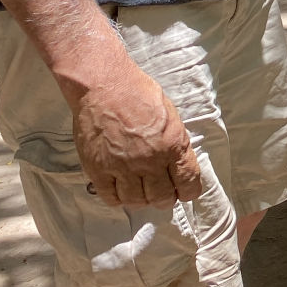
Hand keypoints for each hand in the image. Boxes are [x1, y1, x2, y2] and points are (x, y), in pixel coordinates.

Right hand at [71, 59, 203, 207]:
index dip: (188, 192)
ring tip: (140, 191)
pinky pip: (111, 198)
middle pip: (162, 198)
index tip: (184, 192)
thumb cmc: (139, 94)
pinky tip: (120, 189)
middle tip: (161, 193)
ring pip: (136, 201)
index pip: (188, 183)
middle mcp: (150, 160)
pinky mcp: (98, 169)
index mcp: (173, 145)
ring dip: (141, 200)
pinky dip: (118, 198)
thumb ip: (177, 143)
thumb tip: (179, 166)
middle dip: (165, 199)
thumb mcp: (171, 116)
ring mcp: (123, 167)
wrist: (105, 85)